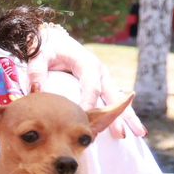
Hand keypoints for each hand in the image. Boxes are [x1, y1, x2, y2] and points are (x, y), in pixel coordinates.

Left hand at [29, 22, 144, 138]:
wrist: (55, 39)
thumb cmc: (47, 48)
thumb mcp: (39, 56)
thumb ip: (36, 71)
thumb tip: (35, 91)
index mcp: (87, 64)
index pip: (91, 88)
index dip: (90, 104)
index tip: (86, 121)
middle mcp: (100, 71)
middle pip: (111, 96)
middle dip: (118, 116)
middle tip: (121, 134)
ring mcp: (104, 78)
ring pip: (117, 100)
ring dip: (128, 117)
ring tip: (139, 134)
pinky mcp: (102, 83)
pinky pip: (113, 100)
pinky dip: (122, 114)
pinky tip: (130, 129)